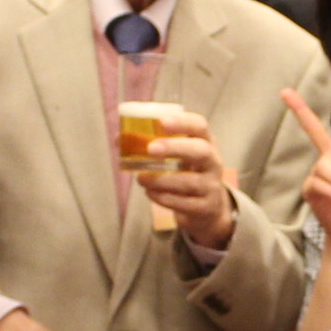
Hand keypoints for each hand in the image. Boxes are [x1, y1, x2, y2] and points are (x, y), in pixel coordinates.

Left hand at [133, 108, 236, 249]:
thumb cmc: (186, 173)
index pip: (199, 125)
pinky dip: (164, 198)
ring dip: (162, 180)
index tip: (161, 122)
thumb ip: (153, 145)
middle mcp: (212, 162)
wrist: (207, 208)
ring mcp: (211, 186)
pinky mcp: (205, 208)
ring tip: (141, 178)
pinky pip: (185, 203)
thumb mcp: (178, 156)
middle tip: (150, 149)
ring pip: (190, 181)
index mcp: (205, 142)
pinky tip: (150, 193)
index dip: (182, 122)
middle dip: (175, 148)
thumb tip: (118, 138)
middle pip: (201, 151)